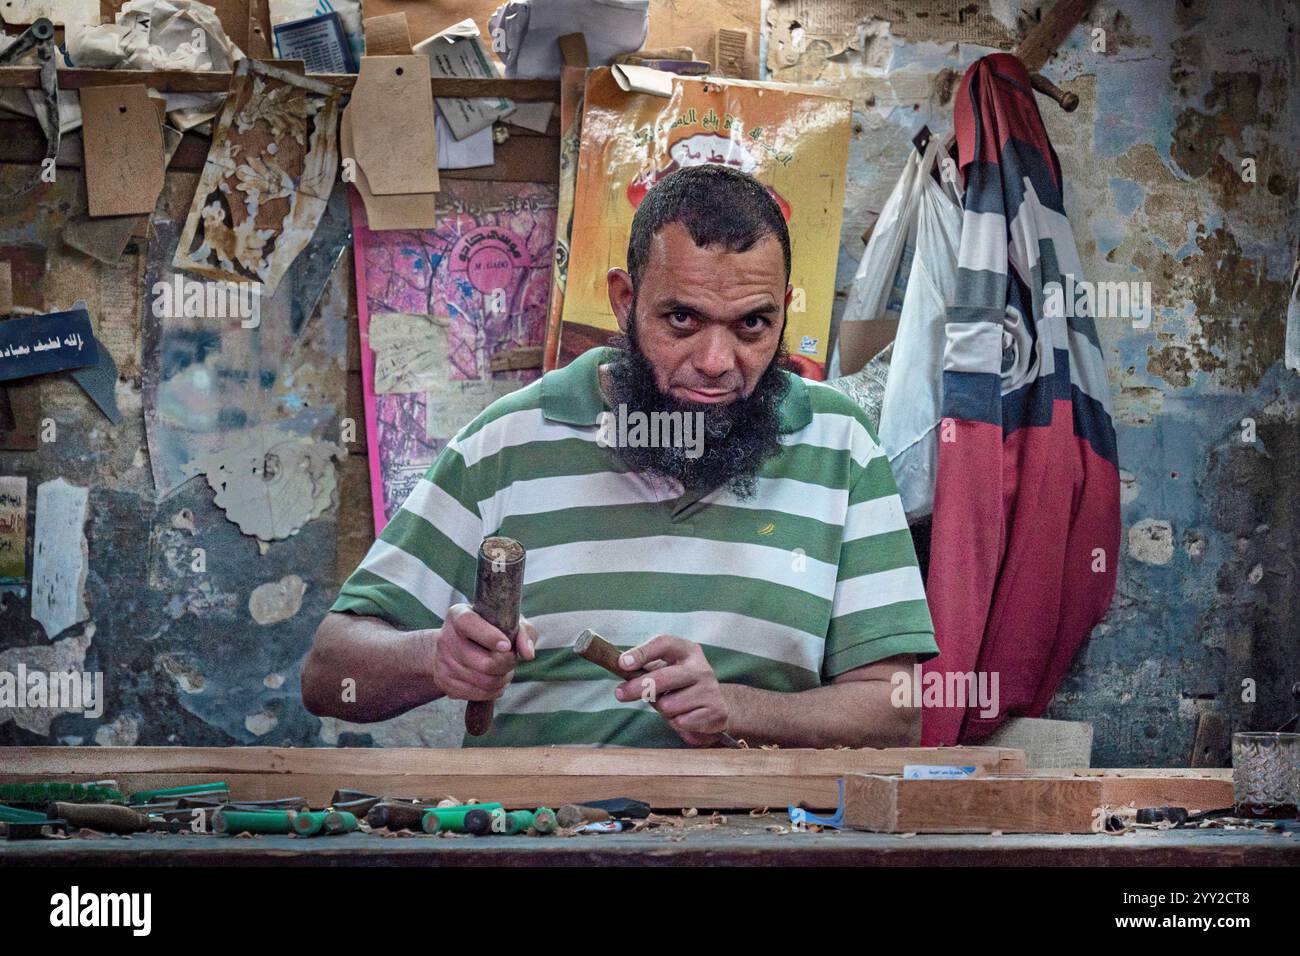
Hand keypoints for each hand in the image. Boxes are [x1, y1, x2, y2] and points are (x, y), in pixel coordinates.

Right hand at [431, 604, 537, 701]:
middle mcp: (445, 637)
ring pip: (482, 681)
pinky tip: (495, 682)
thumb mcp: (508, 622)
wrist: (455, 645)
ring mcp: (442, 661)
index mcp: (458, 615)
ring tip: (504, 671)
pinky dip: (491, 691)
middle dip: (506, 665)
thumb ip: (523, 632)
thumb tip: (528, 654)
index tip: (507, 646)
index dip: (490, 636)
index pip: (469, 624)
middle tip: (511, 660)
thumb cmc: (490, 629)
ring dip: (501, 679)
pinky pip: (475, 694)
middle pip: (483, 663)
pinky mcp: (443, 681)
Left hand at [613, 635, 727, 746]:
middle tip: (620, 694)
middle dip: (637, 687)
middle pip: (662, 677)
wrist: (719, 704)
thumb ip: (646, 668)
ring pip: (669, 705)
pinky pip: (681, 722)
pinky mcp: (715, 711)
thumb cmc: (682, 685)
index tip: (623, 663)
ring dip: (663, 710)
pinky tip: (685, 716)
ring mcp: (710, 689)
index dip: (642, 653)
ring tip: (672, 706)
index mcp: (687, 651)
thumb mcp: (667, 670)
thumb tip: (620, 665)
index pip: (663, 644)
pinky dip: (677, 723)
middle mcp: (701, 667)